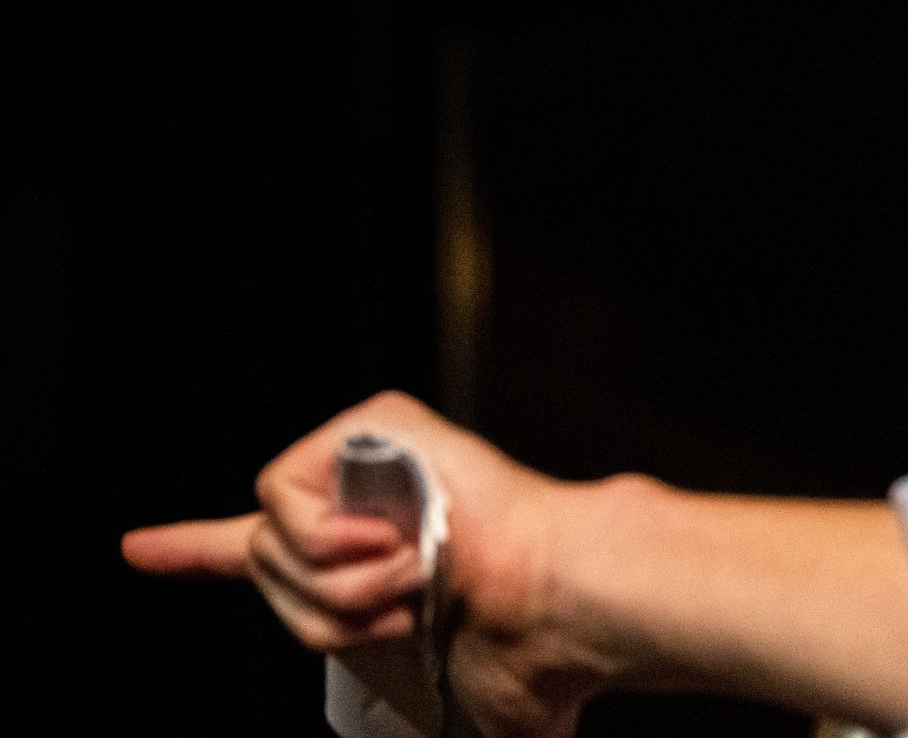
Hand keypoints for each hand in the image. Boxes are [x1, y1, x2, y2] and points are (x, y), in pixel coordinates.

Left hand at [122, 391, 622, 736]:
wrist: (544, 602)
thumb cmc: (518, 654)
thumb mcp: (437, 697)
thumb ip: (415, 716)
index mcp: (367, 560)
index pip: (258, 552)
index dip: (192, 552)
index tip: (137, 550)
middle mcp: (363, 505)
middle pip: (260, 570)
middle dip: (315, 618)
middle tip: (398, 619)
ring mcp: (366, 460)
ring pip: (266, 541)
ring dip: (331, 590)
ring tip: (409, 582)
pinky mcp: (370, 424)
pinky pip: (279, 497)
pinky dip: (324, 542)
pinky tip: (391, 545)